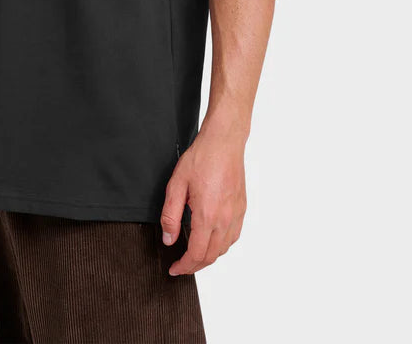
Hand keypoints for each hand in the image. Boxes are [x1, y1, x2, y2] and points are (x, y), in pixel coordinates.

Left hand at [160, 122, 246, 274]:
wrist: (224, 142)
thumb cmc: (201, 159)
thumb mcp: (176, 185)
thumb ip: (170, 216)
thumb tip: (169, 239)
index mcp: (207, 215)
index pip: (197, 253)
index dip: (184, 266)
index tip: (174, 269)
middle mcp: (225, 219)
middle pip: (211, 256)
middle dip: (195, 266)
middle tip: (181, 265)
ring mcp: (236, 215)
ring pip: (224, 249)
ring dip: (208, 257)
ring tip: (194, 255)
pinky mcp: (242, 209)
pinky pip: (233, 236)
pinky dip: (221, 245)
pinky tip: (212, 240)